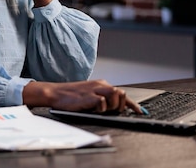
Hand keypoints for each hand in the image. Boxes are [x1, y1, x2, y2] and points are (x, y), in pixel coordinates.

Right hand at [23, 79, 143, 113]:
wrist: (54, 93)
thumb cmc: (70, 96)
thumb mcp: (89, 95)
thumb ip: (103, 99)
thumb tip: (117, 106)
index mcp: (101, 84)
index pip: (121, 93)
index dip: (133, 104)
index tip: (140, 111)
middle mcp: (99, 85)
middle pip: (121, 93)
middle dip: (121, 105)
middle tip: (112, 110)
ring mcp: (94, 90)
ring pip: (115, 95)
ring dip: (113, 106)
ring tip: (102, 109)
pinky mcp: (87, 97)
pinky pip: (102, 102)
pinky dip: (102, 107)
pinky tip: (95, 109)